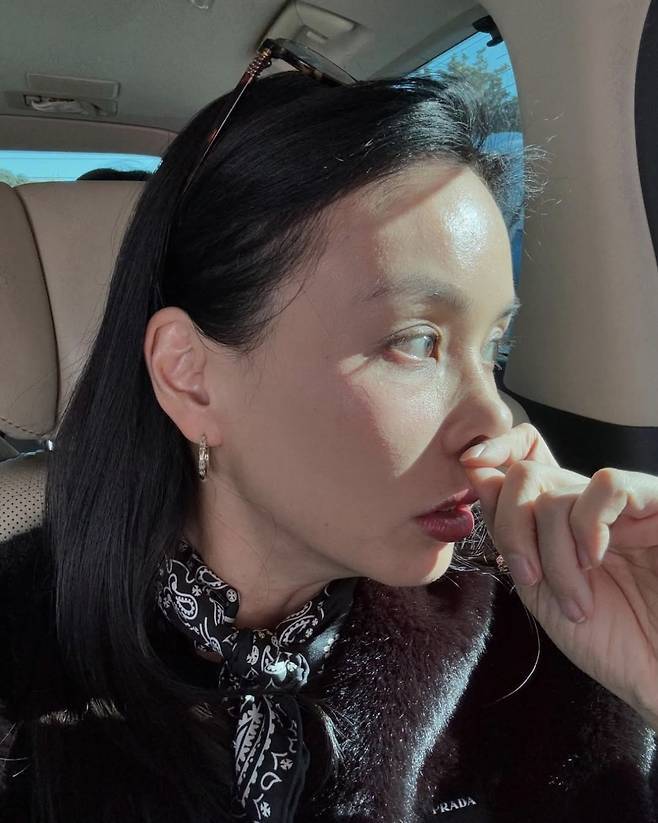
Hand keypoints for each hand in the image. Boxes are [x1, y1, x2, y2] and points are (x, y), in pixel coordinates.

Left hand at [459, 423, 657, 730]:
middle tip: (530, 578)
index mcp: (559, 518)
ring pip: (556, 493)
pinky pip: (609, 486)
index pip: (522, 457)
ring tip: (578, 602)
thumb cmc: (612, 641)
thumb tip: (478, 473)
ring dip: (553, 556)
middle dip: (512, 528)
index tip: (469, 464)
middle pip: (526, 474)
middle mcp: (589, 503)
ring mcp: (626, 504)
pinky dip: (588, 527)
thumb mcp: (542, 588)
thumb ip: (511, 533)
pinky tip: (595, 562)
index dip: (494, 450)